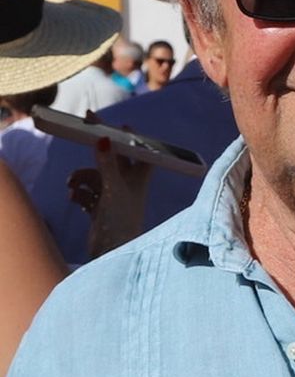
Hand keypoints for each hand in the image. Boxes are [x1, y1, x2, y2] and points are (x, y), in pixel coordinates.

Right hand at [68, 133, 153, 258]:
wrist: (112, 253)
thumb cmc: (121, 221)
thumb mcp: (113, 189)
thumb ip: (107, 164)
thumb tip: (102, 139)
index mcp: (138, 180)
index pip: (140, 152)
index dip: (133, 138)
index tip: (122, 123)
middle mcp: (127, 187)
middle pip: (112, 160)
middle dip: (97, 150)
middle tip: (83, 128)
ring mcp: (113, 198)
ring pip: (94, 176)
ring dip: (81, 177)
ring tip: (72, 184)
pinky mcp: (100, 210)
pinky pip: (86, 193)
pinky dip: (79, 192)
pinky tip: (74, 198)